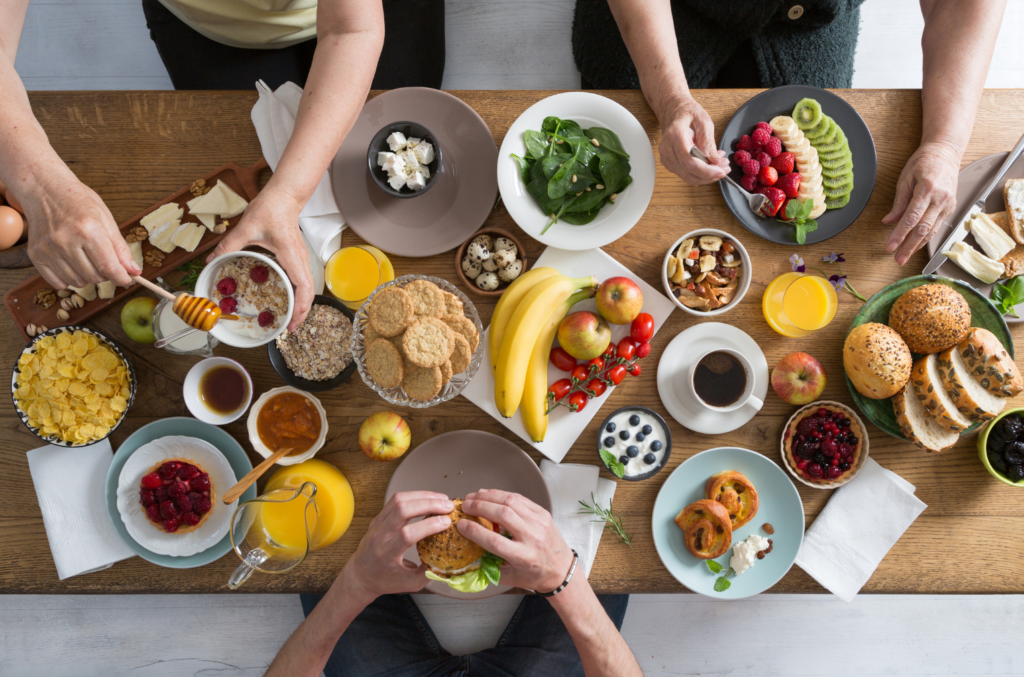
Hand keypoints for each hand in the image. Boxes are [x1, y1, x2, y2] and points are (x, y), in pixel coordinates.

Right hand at [24, 179, 138, 288]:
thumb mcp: (106, 219)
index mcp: (88, 230)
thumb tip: (134, 272)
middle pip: (94, 277)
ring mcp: (48, 249)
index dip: (122, 278)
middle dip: (105, 274)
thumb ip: (120, 248)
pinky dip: (69, 278)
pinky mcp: (35, 255)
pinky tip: (71, 264)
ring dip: (87, 276)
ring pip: (77, 282)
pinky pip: (58, 282)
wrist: (45, 190)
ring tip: (86, 258)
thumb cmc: (78, 202)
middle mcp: (65, 241)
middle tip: (103, 260)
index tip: (126, 279)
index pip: (109, 267)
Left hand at [207, 187, 313, 329]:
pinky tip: (286, 299)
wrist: (284, 197)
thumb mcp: (247, 227)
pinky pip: (301, 281)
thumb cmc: (271, 209)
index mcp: (292, 257)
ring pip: (306, 289)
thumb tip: (212, 259)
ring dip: (300, 305)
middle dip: (300, 314)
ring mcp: (301, 260)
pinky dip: (297, 295)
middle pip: (308, 294)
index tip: (291, 324)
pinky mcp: (297, 258)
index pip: (303, 288)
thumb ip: (229, 244)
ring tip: (288, 319)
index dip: (300, 309)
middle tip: (287, 329)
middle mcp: (300, 261)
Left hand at [338, 491, 453, 604]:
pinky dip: (414, 496)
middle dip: (428, 504)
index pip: (407, 534)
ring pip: (398, 500)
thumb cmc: (385, 581)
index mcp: (386, 554)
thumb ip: (430, 572)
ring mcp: (377, 524)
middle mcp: (379, 536)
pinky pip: (395, 500)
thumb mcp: (410, 584)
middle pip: (402, 510)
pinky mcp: (379, 517)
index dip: (429, 525)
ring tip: (442, 499)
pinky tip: (429, 498)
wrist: (360, 576)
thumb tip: (450, 558)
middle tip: (448, 506)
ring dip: (423, 496)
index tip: (447, 522)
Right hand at [459, 489, 573, 592]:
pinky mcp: (543, 513)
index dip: (475, 531)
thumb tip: (467, 556)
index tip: (461, 524)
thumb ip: (489, 569)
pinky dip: (501, 494)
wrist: (563, 570)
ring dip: (489, 496)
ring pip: (511, 502)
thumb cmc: (535, 575)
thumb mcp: (511, 578)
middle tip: (465, 505)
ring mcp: (539, 522)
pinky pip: (519, 498)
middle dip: (480, 507)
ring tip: (473, 496)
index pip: (495, 541)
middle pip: (503, 515)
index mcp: (524, 557)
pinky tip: (489, 494)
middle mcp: (533, 537)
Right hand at [658, 97, 729, 185]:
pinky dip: (700, 174)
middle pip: (688, 172)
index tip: (721, 171)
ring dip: (706, 176)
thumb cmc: (689, 114)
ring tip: (720, 165)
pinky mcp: (669, 164)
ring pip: (688, 177)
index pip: (689, 161)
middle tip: (725, 169)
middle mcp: (667, 149)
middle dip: (709, 175)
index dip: (706, 171)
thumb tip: (715, 160)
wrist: (675, 113)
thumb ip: (708, 141)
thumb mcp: (704, 121)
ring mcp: (666, 158)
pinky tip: (709, 164)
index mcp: (675, 135)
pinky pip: (686, 175)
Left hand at [883, 141, 961, 264]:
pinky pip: (937, 226)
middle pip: (923, 228)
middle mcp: (941, 198)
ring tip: (904, 257)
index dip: (900, 234)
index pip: (912, 217)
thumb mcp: (906, 178)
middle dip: (909, 246)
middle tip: (898, 259)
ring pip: (932, 230)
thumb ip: (899, 202)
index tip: (890, 246)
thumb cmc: (924, 162)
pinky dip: (926, 238)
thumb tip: (888, 221)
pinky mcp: (950, 208)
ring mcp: (948, 204)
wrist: (946, 153)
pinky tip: (916, 246)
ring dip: (917, 246)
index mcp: (928, 188)